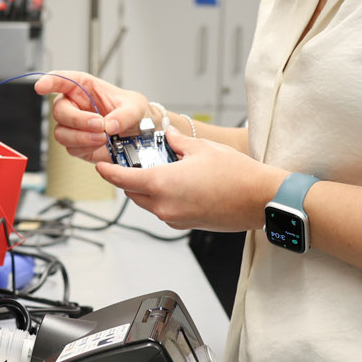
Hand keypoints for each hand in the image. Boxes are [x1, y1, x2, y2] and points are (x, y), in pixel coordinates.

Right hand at [32, 70, 152, 165]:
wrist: (141, 135)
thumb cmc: (135, 112)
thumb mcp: (136, 106)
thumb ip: (125, 114)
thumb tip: (110, 125)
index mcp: (85, 88)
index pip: (62, 80)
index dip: (50, 82)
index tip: (41, 86)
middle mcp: (76, 105)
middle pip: (59, 111)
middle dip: (77, 120)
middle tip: (99, 125)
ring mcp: (74, 127)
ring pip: (61, 133)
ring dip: (81, 137)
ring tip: (103, 138)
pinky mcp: (78, 144)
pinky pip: (71, 148)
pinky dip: (86, 148)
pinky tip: (101, 145)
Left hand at [97, 128, 282, 231]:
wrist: (260, 200)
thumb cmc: (236, 175)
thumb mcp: (201, 149)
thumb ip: (177, 142)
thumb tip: (168, 136)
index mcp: (162, 184)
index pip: (122, 179)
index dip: (107, 171)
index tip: (100, 165)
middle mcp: (163, 205)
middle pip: (133, 192)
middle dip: (128, 178)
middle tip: (132, 162)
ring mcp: (174, 218)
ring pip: (148, 202)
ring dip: (146, 188)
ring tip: (158, 169)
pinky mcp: (186, 224)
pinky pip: (164, 210)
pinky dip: (162, 197)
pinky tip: (176, 183)